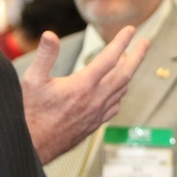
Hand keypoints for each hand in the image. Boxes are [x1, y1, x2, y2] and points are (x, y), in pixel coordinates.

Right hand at [22, 26, 149, 163]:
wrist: (33, 147)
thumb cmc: (30, 114)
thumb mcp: (32, 80)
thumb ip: (44, 56)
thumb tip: (50, 34)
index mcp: (82, 85)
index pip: (109, 58)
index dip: (121, 42)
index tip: (131, 30)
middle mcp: (95, 99)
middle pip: (125, 73)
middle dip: (138, 55)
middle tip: (146, 42)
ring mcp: (98, 113)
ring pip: (122, 89)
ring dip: (129, 72)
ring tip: (130, 59)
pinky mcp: (95, 123)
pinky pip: (116, 104)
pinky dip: (121, 91)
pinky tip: (119, 88)